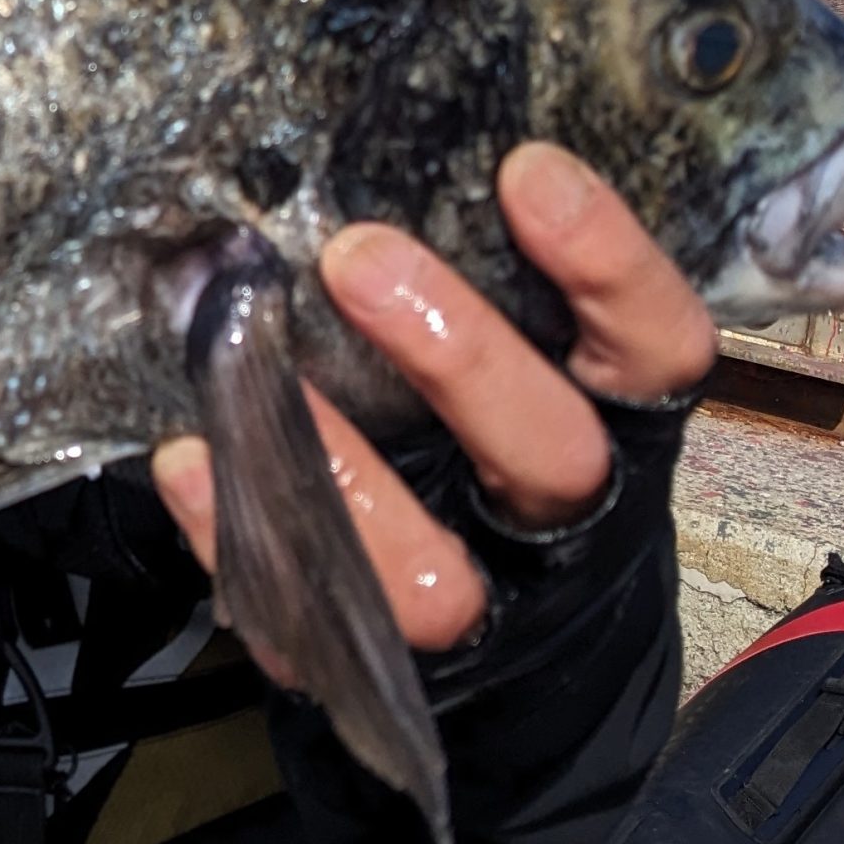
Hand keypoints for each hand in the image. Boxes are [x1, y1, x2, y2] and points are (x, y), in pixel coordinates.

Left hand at [152, 143, 714, 654]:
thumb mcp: (520, 361)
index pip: (655, 349)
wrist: (515, 682)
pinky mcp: (378, 672)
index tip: (526, 170)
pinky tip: (188, 458)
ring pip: (433, 573)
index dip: (608, 266)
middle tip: (356, 254)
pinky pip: (310, 622)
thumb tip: (340, 162)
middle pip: (550, 451)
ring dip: (343, 473)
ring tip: (255, 371)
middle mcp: (562, 525)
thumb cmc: (486, 451)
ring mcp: (480, 613)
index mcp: (618, 430)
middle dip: (458, 353)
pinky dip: (237, 535)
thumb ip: (474, 285)